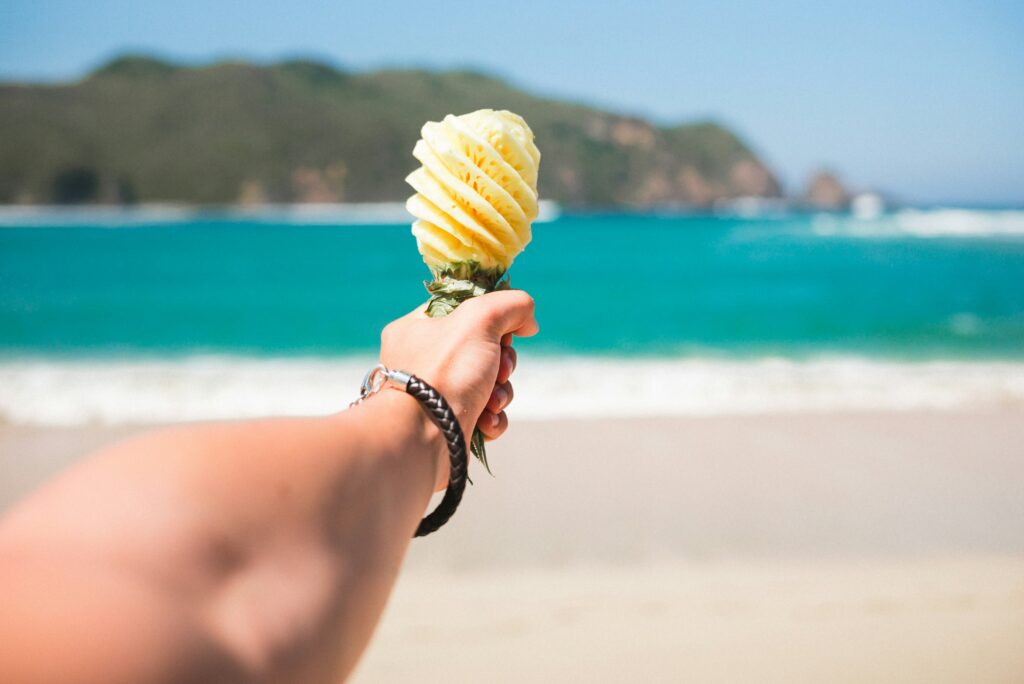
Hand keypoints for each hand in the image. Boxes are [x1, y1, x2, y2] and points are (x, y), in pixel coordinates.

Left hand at [379, 290, 537, 484]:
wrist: (421, 440)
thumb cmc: (445, 372)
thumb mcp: (481, 318)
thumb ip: (511, 305)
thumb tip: (528, 322)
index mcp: (416, 328)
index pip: (462, 310)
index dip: (492, 319)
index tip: (504, 332)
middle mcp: (421, 360)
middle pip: (482, 348)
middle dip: (502, 362)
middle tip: (499, 370)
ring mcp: (434, 394)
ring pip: (487, 383)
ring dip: (501, 393)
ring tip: (492, 403)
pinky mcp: (448, 424)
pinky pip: (483, 414)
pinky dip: (492, 418)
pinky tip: (486, 423)